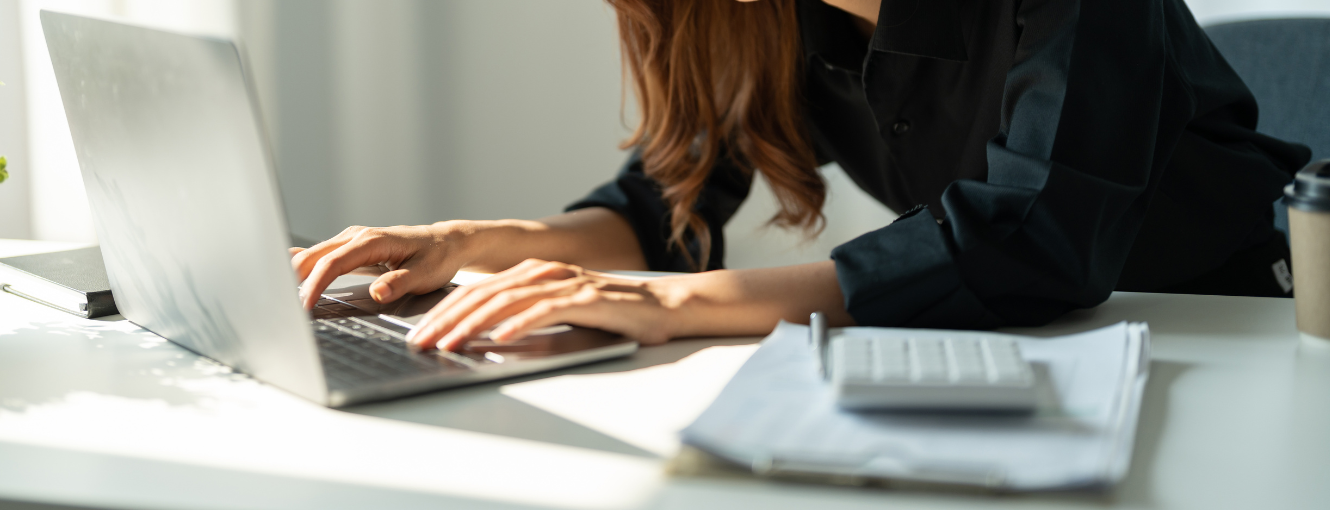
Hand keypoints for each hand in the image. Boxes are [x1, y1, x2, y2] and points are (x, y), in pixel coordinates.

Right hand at [291, 223, 474, 308]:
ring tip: (282, 300)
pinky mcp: (350, 248)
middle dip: (294, 281)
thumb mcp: (425, 274)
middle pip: (313, 256)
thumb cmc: (437, 258)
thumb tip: (378, 293)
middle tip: (283, 309)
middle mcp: (357, 236)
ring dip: (296, 275)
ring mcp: (351, 240)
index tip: (304, 307)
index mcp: (372, 241)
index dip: (314, 286)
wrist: (446, 243)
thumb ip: (400, 283)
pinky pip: (321, 256)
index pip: (332, 264)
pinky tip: (287, 277)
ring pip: (313, 255)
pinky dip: (305, 269)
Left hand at [409, 259, 679, 350]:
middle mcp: (545, 272)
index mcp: (533, 273)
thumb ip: (525, 321)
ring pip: (507, 301)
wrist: (665, 306)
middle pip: (484, 293)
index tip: (419, 335)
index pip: (477, 291)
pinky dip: (520, 325)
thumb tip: (483, 342)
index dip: (444, 312)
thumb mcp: (560, 316)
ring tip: (451, 344)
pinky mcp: (587, 299)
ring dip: (474, 324)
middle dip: (447, 319)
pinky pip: (546, 311)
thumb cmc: (613, 316)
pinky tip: (501, 340)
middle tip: (421, 343)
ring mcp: (566, 282)